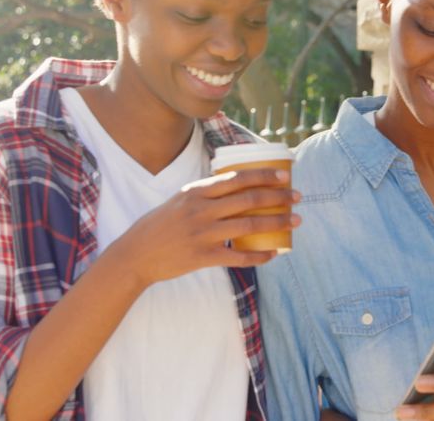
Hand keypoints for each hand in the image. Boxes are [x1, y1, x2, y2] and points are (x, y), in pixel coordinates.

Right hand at [109, 167, 299, 285]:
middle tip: (297, 197)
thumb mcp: (179, 200)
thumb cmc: (159, 225)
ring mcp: (203, 233)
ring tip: (295, 221)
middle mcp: (201, 209)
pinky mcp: (203, 256)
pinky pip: (239, 255)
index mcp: (196, 191)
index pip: (237, 178)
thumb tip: (235, 186)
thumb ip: (205, 193)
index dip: (264, 176)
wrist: (136, 255)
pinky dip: (259, 255)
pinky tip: (274, 253)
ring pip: (249, 225)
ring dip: (276, 222)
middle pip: (248, 199)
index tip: (285, 175)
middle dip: (278, 197)